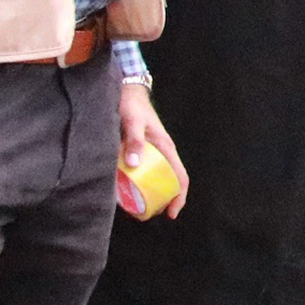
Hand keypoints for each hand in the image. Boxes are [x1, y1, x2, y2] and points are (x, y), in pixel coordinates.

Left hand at [119, 82, 189, 218]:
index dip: (179, 197)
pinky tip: (124, 189)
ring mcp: (152, 152)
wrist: (125, 89)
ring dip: (150, 193)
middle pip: (170, 181)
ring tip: (137, 207)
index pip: (180, 177)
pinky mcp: (140, 150)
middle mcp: (161, 152)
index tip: (170, 214)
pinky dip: (138, 183)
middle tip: (148, 215)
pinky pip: (143, 171)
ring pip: (156, 177)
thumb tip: (135, 165)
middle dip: (163, 200)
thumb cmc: (131, 104)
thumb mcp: (132, 122)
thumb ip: (134, 141)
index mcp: (165, 148)